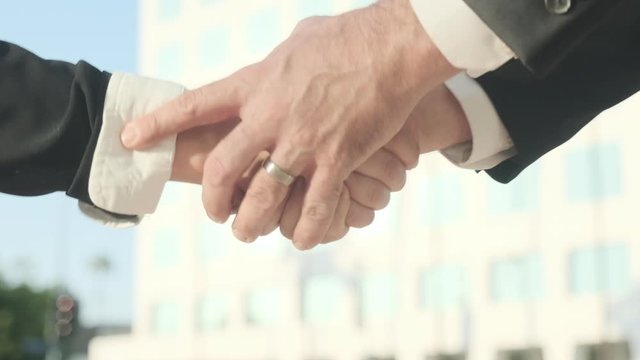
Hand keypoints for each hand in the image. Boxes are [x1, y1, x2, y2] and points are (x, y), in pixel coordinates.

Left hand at [122, 0, 456, 248]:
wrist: (393, 47)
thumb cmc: (348, 37)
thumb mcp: (298, 42)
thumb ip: (275, 64)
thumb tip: (270, 67)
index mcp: (256, 85)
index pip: (195, 105)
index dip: (159, 124)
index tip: (130, 138)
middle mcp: (270, 117)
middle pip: (223, 168)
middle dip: (212, 200)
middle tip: (217, 215)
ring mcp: (302, 141)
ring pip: (261, 197)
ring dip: (252, 223)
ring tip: (251, 233)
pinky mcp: (336, 159)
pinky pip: (313, 206)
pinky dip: (305, 229)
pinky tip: (301, 239)